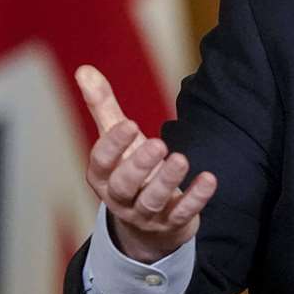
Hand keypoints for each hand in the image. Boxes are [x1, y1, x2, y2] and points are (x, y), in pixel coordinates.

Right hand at [76, 64, 217, 263]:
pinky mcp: (172, 224)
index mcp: (103, 177)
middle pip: (124, 185)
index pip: (101, 163)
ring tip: (181, 158)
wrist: (149, 224)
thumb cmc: (129, 170)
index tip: (130, 124)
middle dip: (139, 165)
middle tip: (158, 143)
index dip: (113, 145)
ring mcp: (146, 214)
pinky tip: (209, 178)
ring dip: (167, 180)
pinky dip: (196, 198)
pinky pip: (183, 214)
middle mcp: (120, 198)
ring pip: (152, 201)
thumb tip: (84, 69)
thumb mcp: (116, 141)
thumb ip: (103, 106)